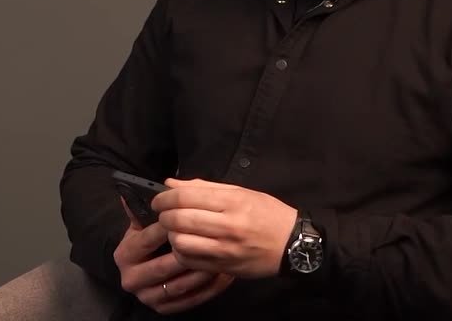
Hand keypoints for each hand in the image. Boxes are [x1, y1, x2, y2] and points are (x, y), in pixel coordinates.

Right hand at [113, 196, 234, 314]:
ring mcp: (148, 297)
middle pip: (162, 266)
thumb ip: (141, 208)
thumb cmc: (151, 238)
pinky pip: (189, 301)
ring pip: (178, 285)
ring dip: (200, 272)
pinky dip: (207, 289)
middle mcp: (131, 278)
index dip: (167, 227)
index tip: (187, 215)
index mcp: (124, 254)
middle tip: (208, 238)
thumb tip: (135, 189)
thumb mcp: (143, 222)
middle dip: (186, 252)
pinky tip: (222, 274)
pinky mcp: (164, 309)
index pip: (147, 239)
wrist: (149, 266)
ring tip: (220, 256)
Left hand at [152, 178, 297, 277]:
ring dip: (171, 235)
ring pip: (181, 243)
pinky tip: (184, 245)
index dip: (165, 197)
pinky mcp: (224, 267)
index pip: (186, 197)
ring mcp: (225, 249)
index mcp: (231, 201)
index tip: (158, 199)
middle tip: (162, 213)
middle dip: (164, 216)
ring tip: (174, 230)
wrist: (293, 244)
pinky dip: (181, 253)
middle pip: (180, 219)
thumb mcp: (240, 192)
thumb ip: (203, 187)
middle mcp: (227, 225)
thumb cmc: (267, 213)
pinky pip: (191, 261)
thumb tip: (171, 184)